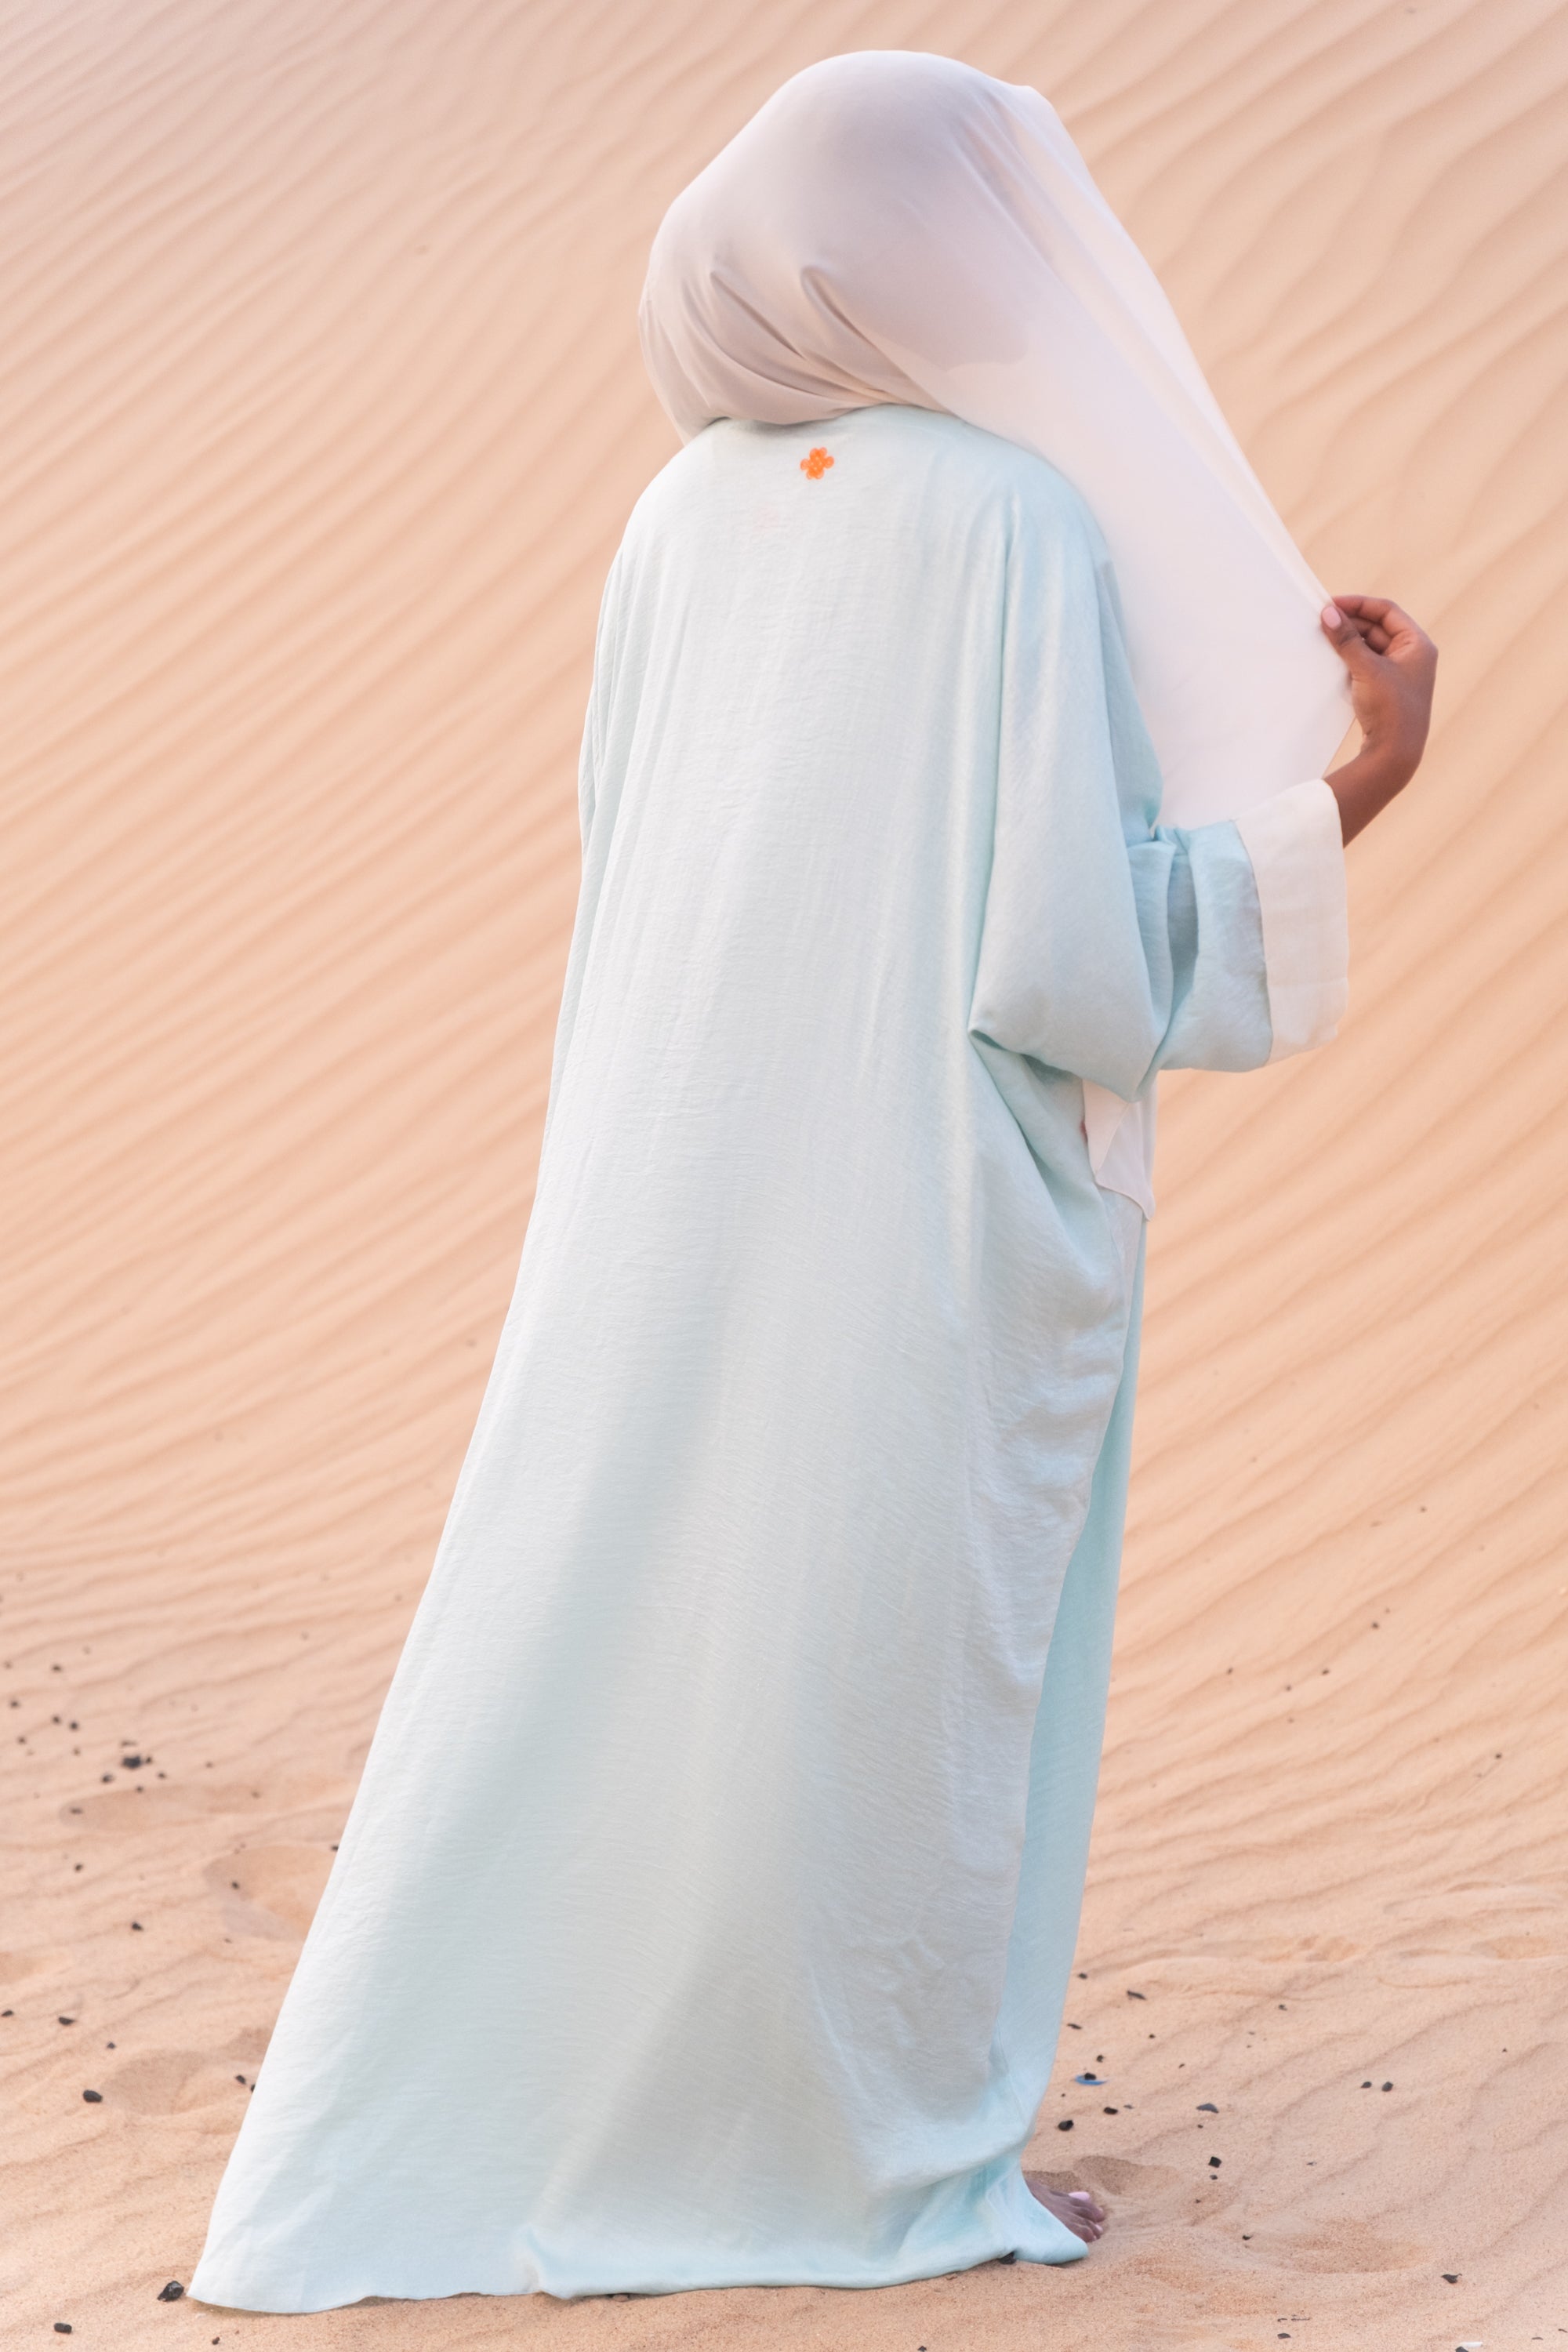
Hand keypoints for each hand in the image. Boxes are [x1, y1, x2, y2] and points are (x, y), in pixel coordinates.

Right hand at [1319, 596, 1436, 843]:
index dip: (1358, 604)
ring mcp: (1400, 673)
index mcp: (1418, 644)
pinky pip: (1366, 664)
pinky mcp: (1386, 690)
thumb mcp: (1367, 669)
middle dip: (1350, 623)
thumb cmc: (1390, 710)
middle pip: (1378, 627)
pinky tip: (1333, 660)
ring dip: (1348, 641)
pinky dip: (1350, 658)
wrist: (1395, 755)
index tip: (1331, 605)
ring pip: (1370, 646)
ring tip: (1324, 638)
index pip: (1386, 611)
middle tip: (1322, 621)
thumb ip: (1346, 640)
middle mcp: (1412, 656)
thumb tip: (1328, 613)